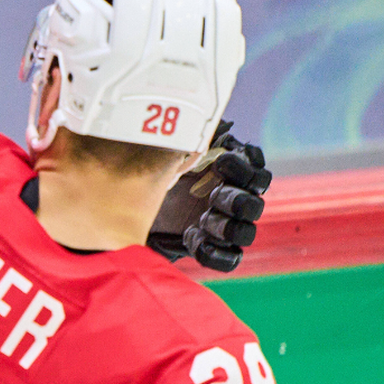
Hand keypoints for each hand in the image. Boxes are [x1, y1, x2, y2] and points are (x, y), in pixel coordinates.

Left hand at [148, 121, 272, 272]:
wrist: (127, 207)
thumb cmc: (152, 174)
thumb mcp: (168, 155)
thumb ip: (196, 140)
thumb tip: (219, 125)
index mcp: (230, 176)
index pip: (256, 173)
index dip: (244, 168)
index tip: (221, 162)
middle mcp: (233, 201)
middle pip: (254, 205)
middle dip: (235, 201)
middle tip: (213, 197)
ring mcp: (226, 227)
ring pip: (246, 232)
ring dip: (225, 227)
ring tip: (200, 222)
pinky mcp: (215, 250)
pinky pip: (231, 258)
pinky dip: (216, 253)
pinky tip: (192, 239)